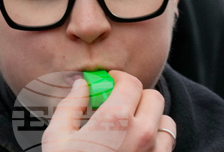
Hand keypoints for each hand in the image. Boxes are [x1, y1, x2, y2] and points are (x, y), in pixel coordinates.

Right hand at [43, 71, 177, 150]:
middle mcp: (142, 133)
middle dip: (135, 97)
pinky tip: (134, 146)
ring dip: (149, 118)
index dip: (119, 79)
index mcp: (115, 120)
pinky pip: (166, 144)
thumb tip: (83, 84)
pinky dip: (155, 139)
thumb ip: (71, 106)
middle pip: (152, 97)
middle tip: (115, 105)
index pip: (130, 83)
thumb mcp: (56, 139)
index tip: (109, 82)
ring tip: (126, 128)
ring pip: (164, 120)